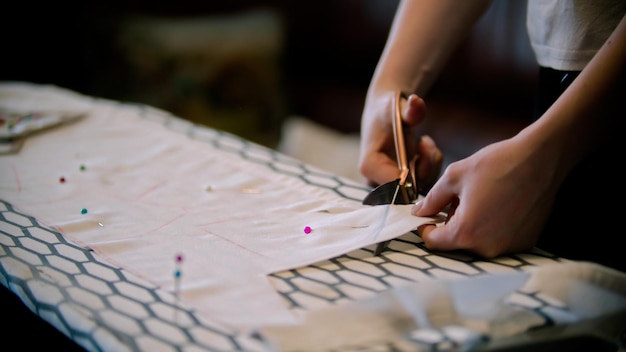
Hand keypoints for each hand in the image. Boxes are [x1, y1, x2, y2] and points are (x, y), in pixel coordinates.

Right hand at [359, 91, 442, 188]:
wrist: (384, 112)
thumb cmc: (387, 109)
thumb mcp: (398, 106)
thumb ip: (410, 110)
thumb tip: (416, 102)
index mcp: (370, 165)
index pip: (394, 184)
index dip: (415, 173)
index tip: (425, 150)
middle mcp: (375, 179)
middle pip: (406, 190)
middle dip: (424, 168)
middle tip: (426, 144)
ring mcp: (386, 182)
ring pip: (416, 189)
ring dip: (429, 167)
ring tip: (426, 143)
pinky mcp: (397, 182)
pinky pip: (419, 184)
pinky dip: (429, 168)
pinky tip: (425, 150)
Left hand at [411, 137, 558, 257]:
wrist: (541, 159)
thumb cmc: (497, 164)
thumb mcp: (454, 176)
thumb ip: (432, 199)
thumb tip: (420, 212)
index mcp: (466, 233)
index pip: (434, 242)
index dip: (426, 227)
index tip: (428, 215)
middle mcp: (487, 247)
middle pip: (456, 243)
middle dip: (450, 224)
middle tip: (457, 200)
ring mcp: (508, 247)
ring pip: (477, 242)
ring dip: (472, 226)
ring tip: (481, 199)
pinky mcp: (525, 242)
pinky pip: (498, 239)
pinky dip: (492, 227)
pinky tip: (498, 205)